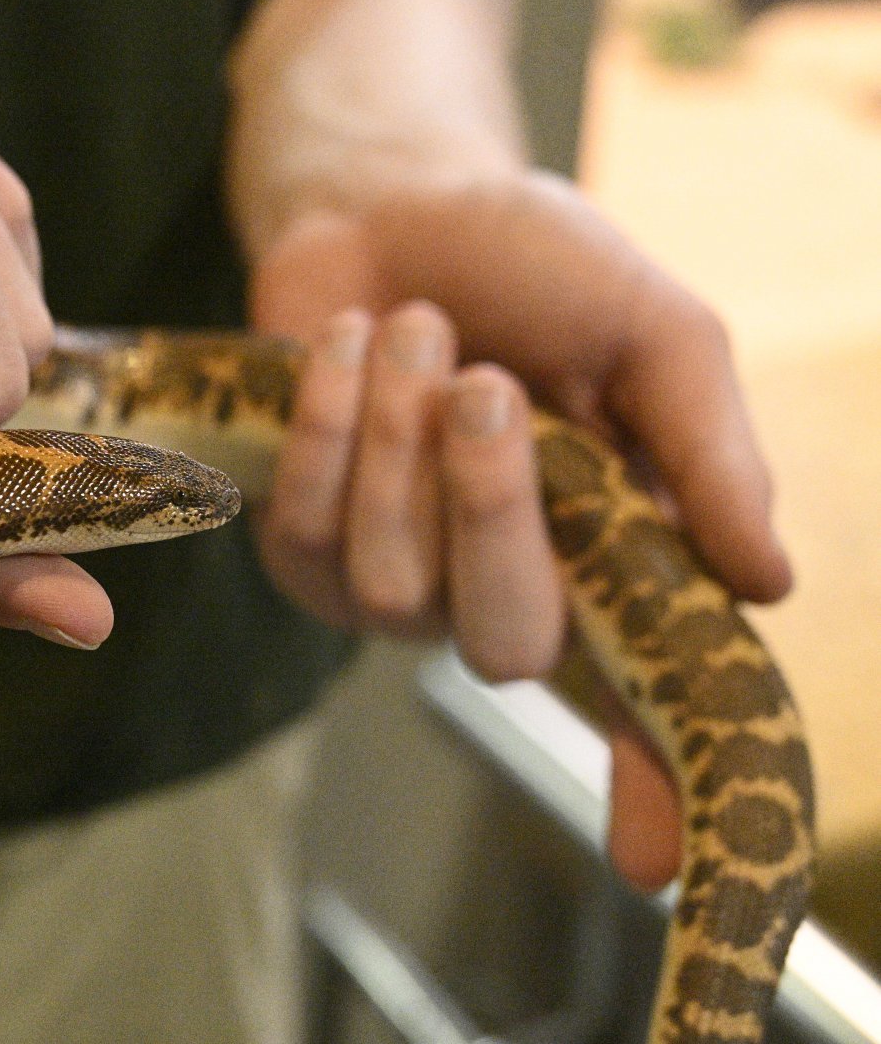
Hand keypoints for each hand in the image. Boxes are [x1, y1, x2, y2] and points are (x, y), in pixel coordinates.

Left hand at [247, 170, 791, 888]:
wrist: (391, 204)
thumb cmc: (534, 267)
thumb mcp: (650, 329)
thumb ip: (704, 447)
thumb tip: (770, 583)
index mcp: (608, 556)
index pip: (639, 698)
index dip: (650, 786)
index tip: (658, 866)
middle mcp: (499, 589)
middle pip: (504, 641)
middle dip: (493, 512)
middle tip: (493, 388)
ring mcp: (393, 578)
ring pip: (391, 579)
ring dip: (400, 434)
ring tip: (420, 328)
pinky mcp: (299, 543)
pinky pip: (306, 524)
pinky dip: (329, 420)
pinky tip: (345, 343)